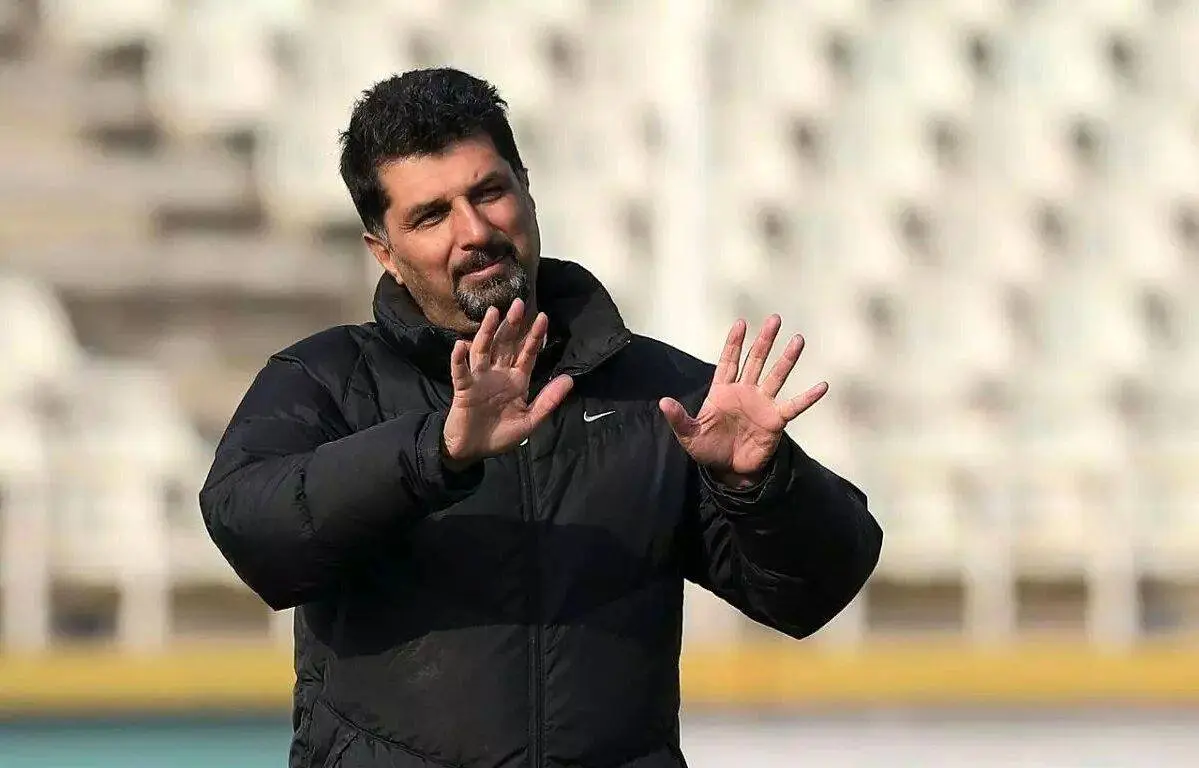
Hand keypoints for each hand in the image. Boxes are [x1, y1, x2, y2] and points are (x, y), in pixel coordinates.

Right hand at [442, 299, 572, 468]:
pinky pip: (461, 371)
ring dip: (487, 331)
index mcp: (517, 381)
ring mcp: (480, 379)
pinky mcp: (464, 388)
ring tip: (493, 313)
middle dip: (513, 325)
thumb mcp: (530, 421)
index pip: (527, 353)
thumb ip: (548, 400)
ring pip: (484, 350)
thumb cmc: (501, 435)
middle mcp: (499, 374)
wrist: (473, 451)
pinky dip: (459, 359)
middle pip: (506, 344)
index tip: (543, 317)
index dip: (535, 336)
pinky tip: (460, 345)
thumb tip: (569, 379)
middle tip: (518, 303)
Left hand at [659, 315, 827, 487]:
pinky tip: (822, 386)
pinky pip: (794, 407)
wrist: (728, 470)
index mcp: (722, 392)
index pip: (729, 361)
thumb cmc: (707, 449)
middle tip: (775, 319)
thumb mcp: (689, 434)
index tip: (741, 322)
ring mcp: (762, 405)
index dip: (734, 343)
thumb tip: (663, 402)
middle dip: (765, 341)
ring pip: (776, 376)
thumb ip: (679, 418)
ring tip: (799, 340)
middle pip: (756, 361)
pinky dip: (808, 397)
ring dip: (787, 359)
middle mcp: (744, 393)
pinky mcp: (775, 421)